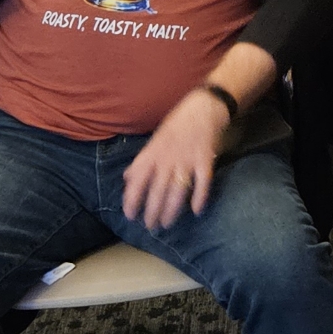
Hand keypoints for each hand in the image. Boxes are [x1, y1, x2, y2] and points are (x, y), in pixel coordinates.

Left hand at [122, 87, 227, 228]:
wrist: (203, 107)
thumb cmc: (177, 123)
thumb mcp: (154, 140)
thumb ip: (142, 161)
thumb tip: (127, 178)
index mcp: (152, 153)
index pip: (137, 181)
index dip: (132, 200)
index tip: (129, 215)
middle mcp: (167, 159)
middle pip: (157, 191)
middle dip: (152, 212)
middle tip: (150, 227)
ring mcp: (187, 160)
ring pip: (177, 191)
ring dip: (171, 210)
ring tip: (167, 224)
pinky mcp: (205, 160)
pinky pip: (202, 182)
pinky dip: (200, 197)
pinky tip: (197, 211)